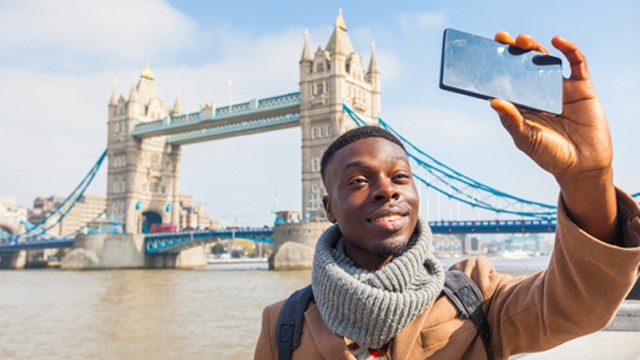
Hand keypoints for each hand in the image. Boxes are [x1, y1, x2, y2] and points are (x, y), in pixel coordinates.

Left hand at [490, 32, 618, 243]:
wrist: (581, 167)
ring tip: (522, 40)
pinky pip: (576, 63)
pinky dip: (568, 49)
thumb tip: (493, 101)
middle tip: (501, 39)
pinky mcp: (582, 88)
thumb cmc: (549, 155)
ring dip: (534, 48)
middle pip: (525, 65)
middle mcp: (539, 92)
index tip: (484, 53)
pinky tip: (557, 42)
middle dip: (513, 51)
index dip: (497, 66)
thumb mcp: (526, 139)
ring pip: (546, 60)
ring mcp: (561, 88)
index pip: (507, 80)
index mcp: (522, 103)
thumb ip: (511, 121)